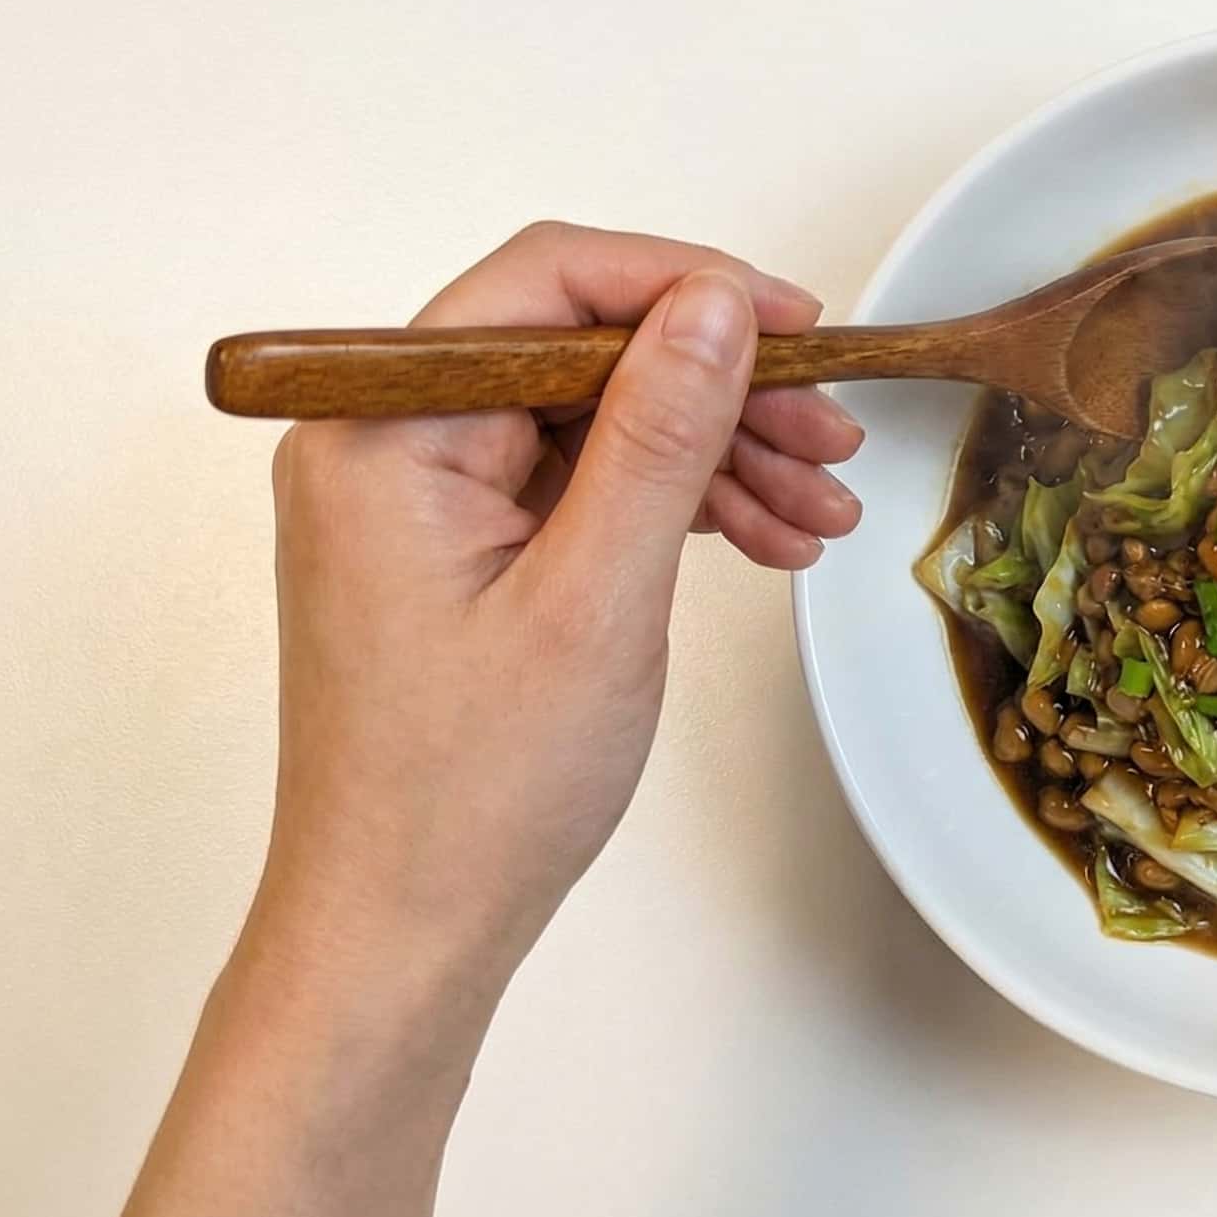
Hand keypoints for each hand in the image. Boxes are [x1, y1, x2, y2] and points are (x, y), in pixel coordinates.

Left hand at [260, 222, 863, 984]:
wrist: (404, 929)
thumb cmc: (471, 793)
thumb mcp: (596, 596)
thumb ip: (658, 433)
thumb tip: (714, 304)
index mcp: (383, 431)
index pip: (547, 286)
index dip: (685, 287)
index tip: (799, 327)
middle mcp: (384, 441)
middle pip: (581, 351)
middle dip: (720, 388)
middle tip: (833, 438)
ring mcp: (419, 498)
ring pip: (596, 420)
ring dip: (717, 452)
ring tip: (823, 512)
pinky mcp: (456, 549)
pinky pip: (581, 485)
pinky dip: (675, 504)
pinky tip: (765, 541)